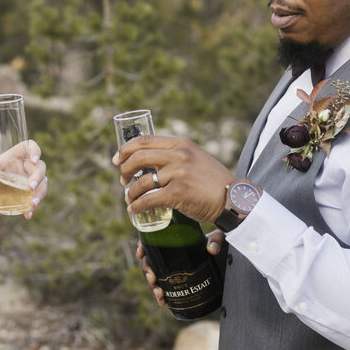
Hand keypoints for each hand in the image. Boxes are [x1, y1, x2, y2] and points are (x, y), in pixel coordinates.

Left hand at [0, 140, 47, 219]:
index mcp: (9, 159)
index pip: (27, 147)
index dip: (34, 150)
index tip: (34, 160)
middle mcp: (20, 169)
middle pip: (39, 167)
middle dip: (38, 176)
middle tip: (30, 187)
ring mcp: (24, 183)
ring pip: (42, 184)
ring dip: (40, 194)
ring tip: (32, 205)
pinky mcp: (25, 197)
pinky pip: (36, 199)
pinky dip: (34, 207)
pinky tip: (27, 215)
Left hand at [113, 135, 233, 223]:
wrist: (233, 198)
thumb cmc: (213, 181)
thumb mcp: (195, 158)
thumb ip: (176, 155)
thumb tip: (150, 160)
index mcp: (181, 144)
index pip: (145, 140)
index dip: (126, 149)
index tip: (117, 159)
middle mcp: (179, 155)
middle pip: (138, 157)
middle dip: (125, 169)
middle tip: (122, 180)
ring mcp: (178, 174)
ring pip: (142, 181)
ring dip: (131, 192)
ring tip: (129, 198)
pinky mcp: (178, 193)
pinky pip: (149, 199)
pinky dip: (137, 206)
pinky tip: (134, 210)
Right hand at [136, 230, 225, 306]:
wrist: (225, 260)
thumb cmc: (218, 244)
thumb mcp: (217, 238)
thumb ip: (215, 240)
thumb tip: (211, 249)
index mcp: (174, 239)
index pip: (152, 239)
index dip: (143, 246)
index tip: (141, 253)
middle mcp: (170, 254)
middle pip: (150, 261)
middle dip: (147, 270)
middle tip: (152, 278)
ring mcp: (172, 269)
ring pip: (154, 277)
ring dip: (152, 287)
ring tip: (160, 294)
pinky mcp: (177, 282)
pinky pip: (163, 288)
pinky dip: (160, 296)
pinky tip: (162, 302)